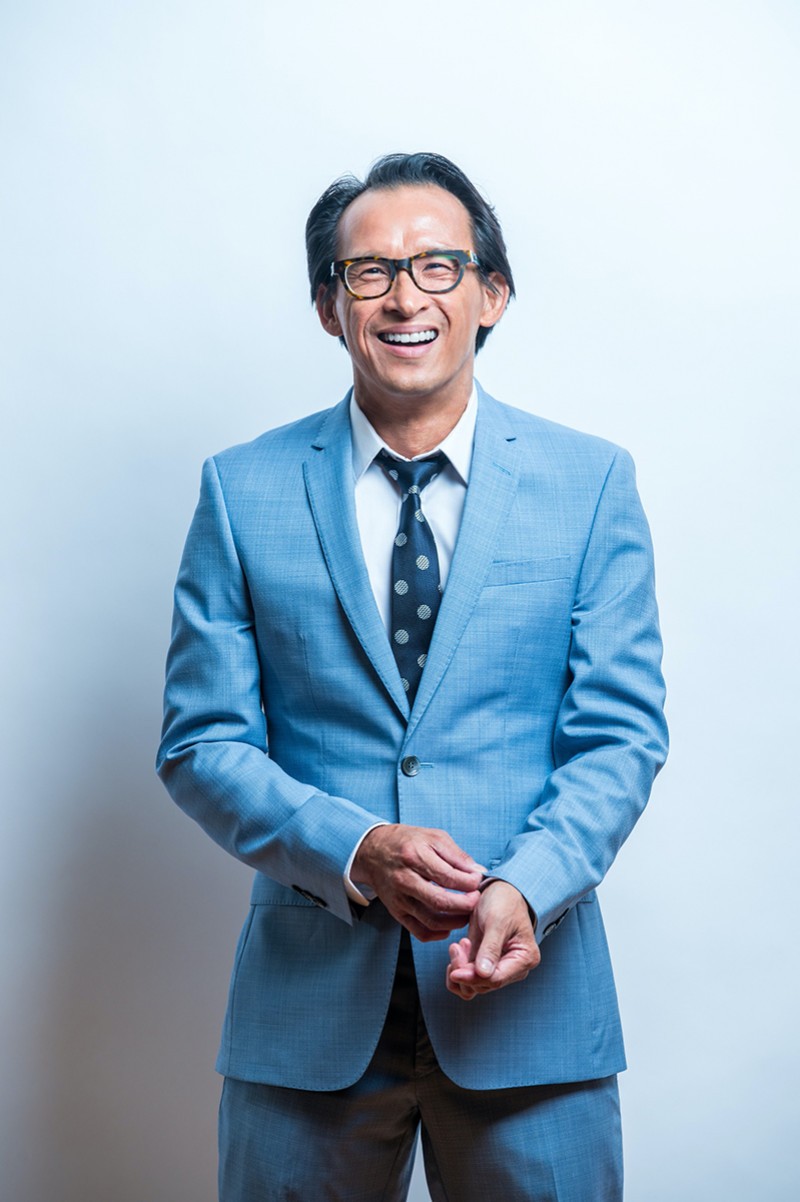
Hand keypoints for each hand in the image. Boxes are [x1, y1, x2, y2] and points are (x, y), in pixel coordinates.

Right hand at [352, 824, 485, 941]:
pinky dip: (437, 934)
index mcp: (415, 856)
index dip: (469, 882)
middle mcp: (404, 879)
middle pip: (440, 902)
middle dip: (465, 905)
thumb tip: (478, 872)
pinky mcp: (396, 912)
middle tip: (476, 900)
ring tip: (466, 913)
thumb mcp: (433, 837)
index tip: (478, 881)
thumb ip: (457, 855)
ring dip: (455, 922)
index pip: (448, 877)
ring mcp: (399, 898)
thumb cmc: (407, 842)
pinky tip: (448, 926)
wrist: (374, 851)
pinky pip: (419, 931)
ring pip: (431, 920)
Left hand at [446, 880, 539, 998]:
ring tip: (458, 946)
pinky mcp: (485, 965)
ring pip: (474, 986)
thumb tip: (483, 973)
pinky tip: (457, 952)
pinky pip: (469, 980)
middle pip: (484, 985)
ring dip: (460, 970)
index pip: (496, 979)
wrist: (499, 891)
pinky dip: (458, 969)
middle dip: (465, 970)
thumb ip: (491, 948)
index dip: (473, 978)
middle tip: (457, 946)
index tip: (454, 971)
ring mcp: (498, 968)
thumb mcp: (497, 921)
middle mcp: (513, 968)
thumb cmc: (504, 901)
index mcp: (525, 959)